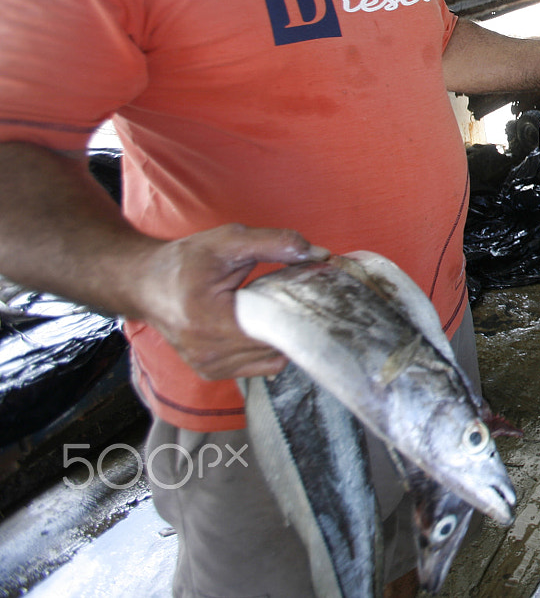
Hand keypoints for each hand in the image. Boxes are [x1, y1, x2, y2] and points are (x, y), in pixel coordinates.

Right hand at [134, 224, 327, 381]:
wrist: (145, 284)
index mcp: (210, 322)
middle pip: (278, 345)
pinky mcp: (214, 373)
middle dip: (294, 321)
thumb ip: (275, 243)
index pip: (275, 329)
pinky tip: (262, 322)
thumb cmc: (184, 262)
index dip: (300, 310)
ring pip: (273, 359)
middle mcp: (210, 354)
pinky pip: (260, 365)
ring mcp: (212, 368)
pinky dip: (268, 345)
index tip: (312, 291)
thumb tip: (319, 253)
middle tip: (295, 294)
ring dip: (281, 335)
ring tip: (272, 308)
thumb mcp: (228, 241)